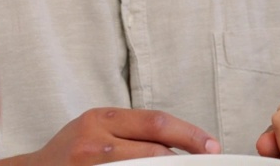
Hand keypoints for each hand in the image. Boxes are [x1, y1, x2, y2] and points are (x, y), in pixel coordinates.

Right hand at [0, 107, 220, 164]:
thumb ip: (131, 132)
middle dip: (186, 157)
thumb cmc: (70, 152)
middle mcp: (94, 140)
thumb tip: (177, 143)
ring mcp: (90, 164)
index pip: (156, 122)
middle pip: (154, 149)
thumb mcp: (96, 128)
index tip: (210, 145)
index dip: (189, 134)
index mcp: (102, 118)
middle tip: (207, 161)